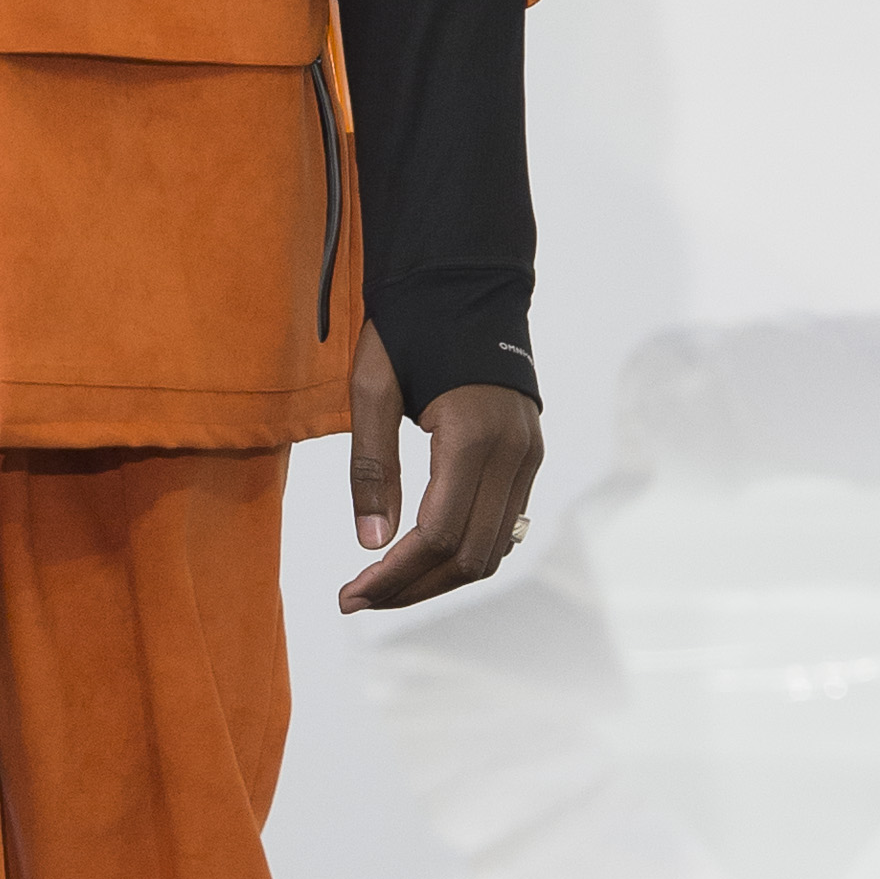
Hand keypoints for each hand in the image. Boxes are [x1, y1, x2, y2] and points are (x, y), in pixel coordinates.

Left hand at [337, 326, 543, 615]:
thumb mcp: (371, 390)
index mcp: (472, 436)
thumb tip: (371, 545)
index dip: (393, 577)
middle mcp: (513, 454)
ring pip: (492, 551)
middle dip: (411, 589)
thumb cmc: (408, 327)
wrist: (466, 280)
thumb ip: (371, 468)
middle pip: (469, 557)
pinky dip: (463, 552)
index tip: (349, 596)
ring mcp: (529, 456)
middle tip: (356, 598)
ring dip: (437, 579)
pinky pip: (503, 526)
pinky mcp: (530, 455)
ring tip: (383, 585)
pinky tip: (419, 555)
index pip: (437, 537)